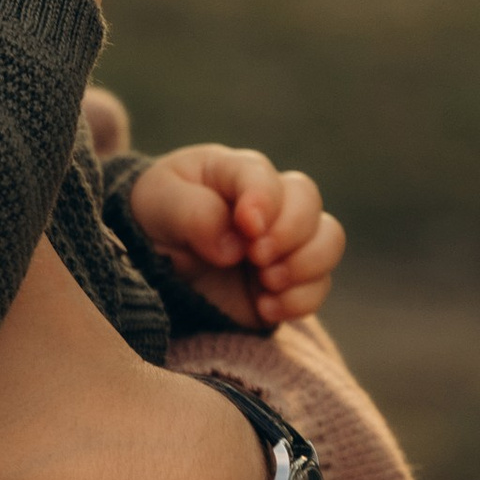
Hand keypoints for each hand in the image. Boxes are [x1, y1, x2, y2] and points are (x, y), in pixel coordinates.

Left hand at [131, 146, 344, 330]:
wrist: (150, 264)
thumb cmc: (155, 219)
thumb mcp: (158, 205)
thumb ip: (193, 214)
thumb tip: (233, 246)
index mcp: (233, 172)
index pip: (262, 176)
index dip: (263, 200)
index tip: (247, 227)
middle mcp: (269, 202)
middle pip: (308, 201)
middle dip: (289, 233)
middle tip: (256, 256)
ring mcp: (283, 242)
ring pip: (329, 240)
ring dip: (304, 264)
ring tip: (265, 282)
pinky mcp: (288, 282)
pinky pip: (319, 286)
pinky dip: (300, 299)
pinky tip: (265, 306)